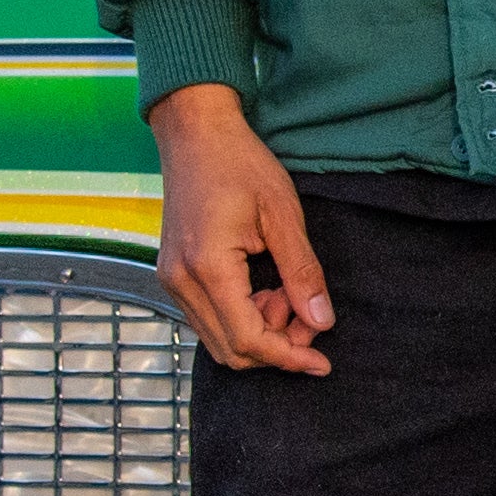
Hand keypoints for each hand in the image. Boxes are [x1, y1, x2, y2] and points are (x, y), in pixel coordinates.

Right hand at [147, 83, 333, 374]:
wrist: (195, 133)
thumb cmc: (240, 163)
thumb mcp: (284, 214)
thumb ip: (302, 272)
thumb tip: (322, 322)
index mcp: (208, 267)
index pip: (248, 339)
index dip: (289, 357)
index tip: (323, 363)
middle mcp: (181, 282)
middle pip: (230, 350)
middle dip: (277, 346)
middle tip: (311, 317)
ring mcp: (172, 280)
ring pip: (219, 338)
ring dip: (260, 332)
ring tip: (289, 293)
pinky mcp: (174, 274)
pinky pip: (209, 317)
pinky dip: (242, 317)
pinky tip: (267, 289)